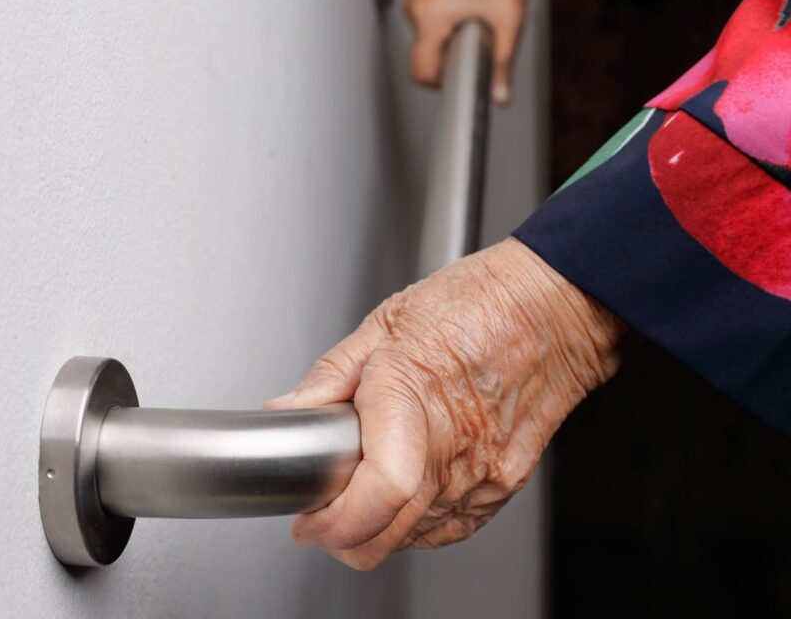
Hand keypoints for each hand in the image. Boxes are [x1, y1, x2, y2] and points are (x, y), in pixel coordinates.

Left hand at [265, 238, 623, 569]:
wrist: (556, 309)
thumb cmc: (479, 303)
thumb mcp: (386, 322)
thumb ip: (330, 377)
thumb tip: (287, 413)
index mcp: (413, 395)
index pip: (377, 492)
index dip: (334, 522)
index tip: (308, 519)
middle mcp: (454, 445)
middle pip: (388, 534)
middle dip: (341, 536)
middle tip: (319, 514)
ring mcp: (484, 472)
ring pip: (414, 539)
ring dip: (376, 530)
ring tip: (359, 492)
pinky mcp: (505, 485)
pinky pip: (449, 529)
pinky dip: (415, 525)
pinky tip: (402, 497)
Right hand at [403, 0, 537, 102]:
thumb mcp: (508, 24)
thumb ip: (502, 66)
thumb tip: (499, 97)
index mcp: (430, 16)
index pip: (419, 70)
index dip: (438, 82)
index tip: (454, 76)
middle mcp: (415, 3)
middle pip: (422, 51)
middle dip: (446, 51)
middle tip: (474, 32)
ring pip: (421, 32)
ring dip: (442, 33)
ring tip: (468, 14)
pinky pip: (421, 13)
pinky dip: (438, 16)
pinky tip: (459, 2)